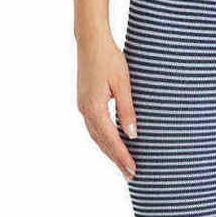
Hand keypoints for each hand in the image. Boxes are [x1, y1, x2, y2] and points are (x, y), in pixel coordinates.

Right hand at [76, 34, 136, 180]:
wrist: (90, 41)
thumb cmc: (109, 58)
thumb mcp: (123, 84)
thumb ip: (127, 110)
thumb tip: (132, 135)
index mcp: (94, 107)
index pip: (111, 139)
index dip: (122, 156)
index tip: (133, 170)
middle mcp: (85, 110)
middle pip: (102, 142)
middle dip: (116, 159)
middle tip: (131, 175)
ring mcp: (83, 107)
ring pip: (97, 137)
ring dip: (110, 152)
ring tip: (123, 165)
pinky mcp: (84, 102)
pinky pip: (95, 128)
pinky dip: (104, 140)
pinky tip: (113, 145)